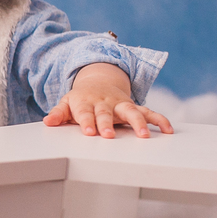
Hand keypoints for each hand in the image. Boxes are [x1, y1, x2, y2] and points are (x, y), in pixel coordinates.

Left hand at [43, 63, 172, 137]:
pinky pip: (149, 112)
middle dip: (108, 124)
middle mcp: (104, 103)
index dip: (87, 122)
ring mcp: (120, 104)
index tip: (90, 132)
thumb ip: (58, 113)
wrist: (98, 81)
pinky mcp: (134, 106)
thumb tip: (48, 121)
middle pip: (106, 113)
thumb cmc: (80, 99)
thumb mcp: (66, 103)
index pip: (85, 113)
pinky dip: (159, 120)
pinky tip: (168, 130)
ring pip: (131, 112)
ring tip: (144, 135)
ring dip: (138, 122)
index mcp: (86, 102)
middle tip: (109, 136)